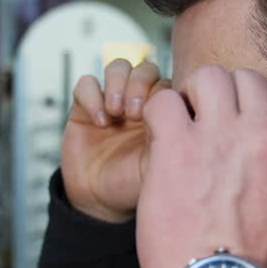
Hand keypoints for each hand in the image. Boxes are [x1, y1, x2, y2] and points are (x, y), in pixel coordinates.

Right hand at [61, 59, 170, 222]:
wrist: (100, 200)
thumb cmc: (135, 185)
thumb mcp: (163, 165)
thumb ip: (175, 139)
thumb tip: (181, 115)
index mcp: (163, 113)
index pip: (168, 83)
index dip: (163, 93)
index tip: (156, 118)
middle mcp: (139, 102)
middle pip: (145, 69)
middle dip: (140, 85)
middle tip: (134, 113)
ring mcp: (112, 102)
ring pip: (118, 67)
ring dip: (118, 83)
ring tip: (116, 112)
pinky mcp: (85, 107)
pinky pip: (87, 83)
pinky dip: (92, 95)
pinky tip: (98, 120)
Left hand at [136, 65, 266, 267]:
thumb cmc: (256, 264)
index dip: (249, 115)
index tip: (234, 132)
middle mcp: (265, 135)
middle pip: (244, 81)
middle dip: (222, 96)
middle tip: (204, 122)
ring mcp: (222, 136)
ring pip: (207, 77)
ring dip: (191, 97)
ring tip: (180, 124)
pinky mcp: (179, 145)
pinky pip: (163, 101)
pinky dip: (158, 115)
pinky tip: (158, 139)